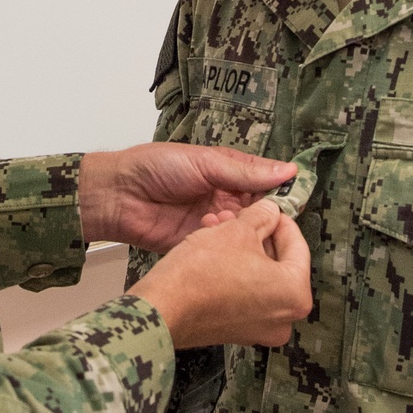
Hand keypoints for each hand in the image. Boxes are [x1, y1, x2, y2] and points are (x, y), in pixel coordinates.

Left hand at [78, 142, 295, 252]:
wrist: (117, 194)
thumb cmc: (156, 167)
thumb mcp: (205, 162)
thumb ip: (245, 172)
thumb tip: (289, 170)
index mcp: (227, 175)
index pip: (264, 185)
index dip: (279, 192)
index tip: (295, 199)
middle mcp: (224, 200)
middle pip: (257, 213)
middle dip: (261, 215)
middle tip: (264, 216)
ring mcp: (212, 226)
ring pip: (242, 233)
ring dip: (240, 229)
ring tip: (227, 220)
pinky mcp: (200, 247)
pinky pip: (222, 250)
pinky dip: (224, 245)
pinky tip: (220, 239)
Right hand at [128, 198, 311, 348]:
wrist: (163, 307)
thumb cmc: (202, 274)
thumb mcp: (237, 230)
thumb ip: (262, 216)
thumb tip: (270, 211)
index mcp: (295, 294)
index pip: (298, 245)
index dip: (280, 219)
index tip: (271, 207)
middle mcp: (284, 318)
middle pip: (279, 263)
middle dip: (258, 235)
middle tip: (244, 216)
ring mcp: (259, 328)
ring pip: (259, 277)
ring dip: (243, 250)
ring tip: (222, 228)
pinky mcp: (236, 331)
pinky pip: (244, 293)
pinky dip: (234, 271)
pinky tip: (215, 249)